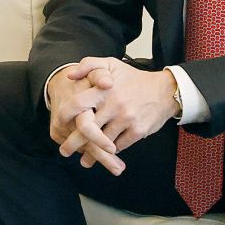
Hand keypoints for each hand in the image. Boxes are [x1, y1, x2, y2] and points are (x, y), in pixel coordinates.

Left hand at [47, 59, 178, 173]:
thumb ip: (88, 65)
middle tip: (64, 151)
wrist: (165, 90)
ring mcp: (127, 119)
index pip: (78, 104)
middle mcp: (114, 104)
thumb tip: (69, 76)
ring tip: (83, 160)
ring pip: (102, 142)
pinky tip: (104, 157)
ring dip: (91, 153)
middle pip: (87, 129)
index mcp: (104, 89)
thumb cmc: (133, 78)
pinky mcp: (138, 131)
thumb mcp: (111, 64)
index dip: (65, 115)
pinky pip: (119, 146)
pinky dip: (110, 153)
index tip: (59, 124)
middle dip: (73, 143)